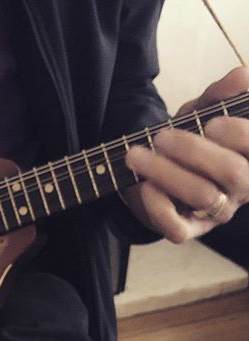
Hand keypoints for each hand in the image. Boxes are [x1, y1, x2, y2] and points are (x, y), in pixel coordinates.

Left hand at [123, 67, 248, 242]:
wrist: (154, 173)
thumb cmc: (188, 140)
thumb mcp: (203, 112)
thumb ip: (220, 95)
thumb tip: (240, 77)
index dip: (239, 134)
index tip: (211, 123)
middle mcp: (242, 188)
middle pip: (233, 172)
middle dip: (194, 151)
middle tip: (160, 138)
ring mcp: (216, 213)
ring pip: (203, 197)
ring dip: (166, 173)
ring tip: (135, 155)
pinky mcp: (188, 230)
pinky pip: (178, 228)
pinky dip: (159, 207)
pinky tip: (145, 187)